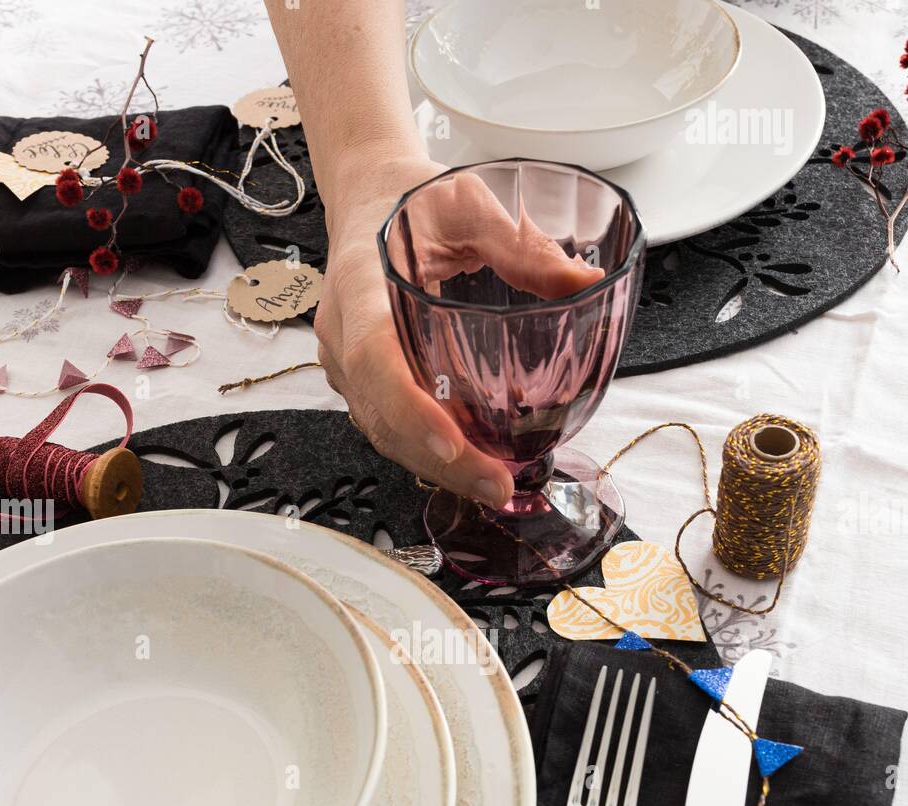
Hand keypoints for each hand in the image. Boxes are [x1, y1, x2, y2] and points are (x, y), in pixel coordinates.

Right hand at [316, 150, 603, 506]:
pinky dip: (427, 453)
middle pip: (380, 415)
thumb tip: (586, 283)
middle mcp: (342, 333)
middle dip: (438, 462)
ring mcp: (345, 362)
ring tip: (494, 486)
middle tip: (498, 486)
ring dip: (435, 468)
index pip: (374, 359)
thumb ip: (521, 245)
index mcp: (360, 284)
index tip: (453, 446)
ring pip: (382, 431)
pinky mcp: (361, 380)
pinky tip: (472, 468)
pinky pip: (388, 425)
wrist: (367, 197)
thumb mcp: (468, 204)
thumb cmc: (414, 199)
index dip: (410, 409)